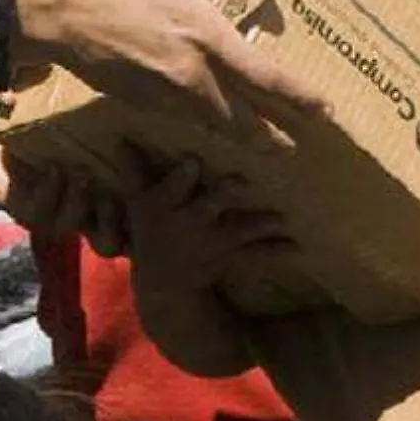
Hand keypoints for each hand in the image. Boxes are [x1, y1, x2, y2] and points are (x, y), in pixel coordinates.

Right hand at [12, 0, 331, 151]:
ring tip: (267, 145)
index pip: (267, 77)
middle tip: (298, 147)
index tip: (325, 113)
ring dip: (244, 137)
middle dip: (275, 135)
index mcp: (208, 37)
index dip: (300, 99)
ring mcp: (167, 96)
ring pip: (216, 125)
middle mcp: (194, 75)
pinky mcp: (144, 104)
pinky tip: (216, 124)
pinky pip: (186, 120)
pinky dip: (207, 127)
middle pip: (246, 118)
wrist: (58, 15)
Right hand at [116, 145, 288, 377]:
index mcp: (166, 206)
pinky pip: (257, 253)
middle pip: (209, 205)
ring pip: (240, 228)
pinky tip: (298, 245)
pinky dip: (277, 250)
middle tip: (242, 182)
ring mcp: (213, 241)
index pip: (174, 187)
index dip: (183, 176)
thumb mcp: (139, 202)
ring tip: (282, 217)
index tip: (194, 163)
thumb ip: (134, 170)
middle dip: (225, 194)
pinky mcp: (231, 256)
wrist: (165, 284)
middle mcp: (190, 222)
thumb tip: (121, 136)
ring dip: (261, 222)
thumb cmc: (152, 232)